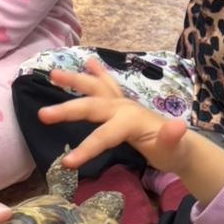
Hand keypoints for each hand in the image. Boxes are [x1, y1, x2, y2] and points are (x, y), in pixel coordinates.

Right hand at [41, 57, 192, 171]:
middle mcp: (123, 107)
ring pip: (94, 88)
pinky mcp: (120, 105)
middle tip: (41, 115)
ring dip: (74, 80)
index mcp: (131, 119)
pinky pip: (106, 86)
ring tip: (53, 73)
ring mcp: (121, 104)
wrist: (181, 146)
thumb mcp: (174, 150)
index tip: (67, 163)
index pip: (104, 134)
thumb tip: (177, 126)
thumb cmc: (174, 151)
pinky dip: (97, 73)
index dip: (87, 148)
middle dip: (67, 110)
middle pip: (92, 106)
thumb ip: (172, 138)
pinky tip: (89, 61)